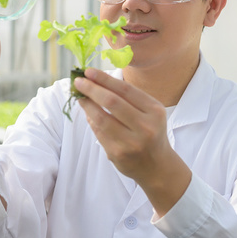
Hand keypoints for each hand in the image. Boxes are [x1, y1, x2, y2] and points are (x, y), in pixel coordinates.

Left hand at [74, 68, 190, 214]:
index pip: (125, 89)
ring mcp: (131, 142)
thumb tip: (96, 82)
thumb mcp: (149, 112)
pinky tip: (88, 114)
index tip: (88, 72)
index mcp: (154, 111)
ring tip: (80, 96)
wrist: (157, 166)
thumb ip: (128, 98)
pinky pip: (99, 132)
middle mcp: (145, 126)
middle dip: (92, 89)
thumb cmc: (150, 132)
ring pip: (101, 118)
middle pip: (112, 102)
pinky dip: (91, 121)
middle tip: (78, 81)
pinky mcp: (118, 154)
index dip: (104, 79)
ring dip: (87, 105)